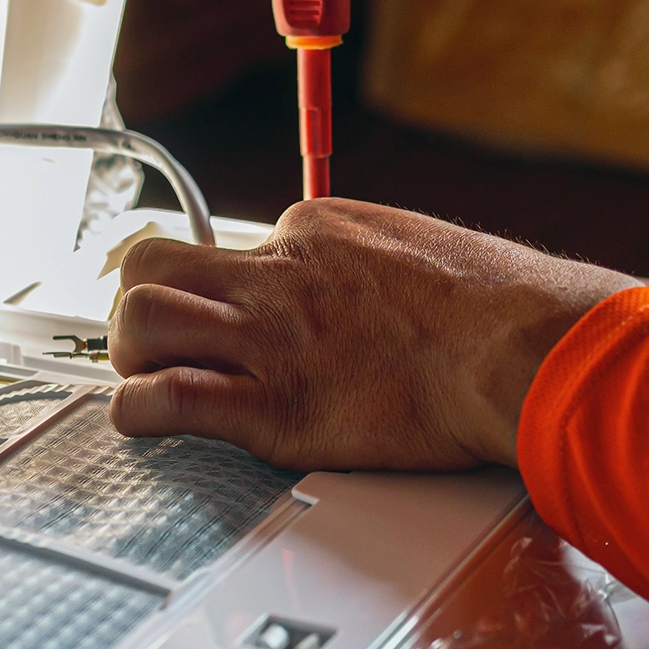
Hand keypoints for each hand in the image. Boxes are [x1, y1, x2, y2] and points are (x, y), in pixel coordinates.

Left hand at [109, 199, 633, 469]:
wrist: (517, 346)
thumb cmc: (493, 303)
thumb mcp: (416, 245)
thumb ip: (368, 256)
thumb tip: (364, 274)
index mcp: (312, 231)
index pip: (230, 247)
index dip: (227, 288)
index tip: (242, 316)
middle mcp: (275, 276)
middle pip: (153, 263)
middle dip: (141, 300)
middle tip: (161, 336)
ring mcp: (268, 339)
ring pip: (140, 320)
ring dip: (131, 351)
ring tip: (151, 374)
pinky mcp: (273, 407)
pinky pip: (167, 399)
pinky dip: (138, 410)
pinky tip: (147, 418)